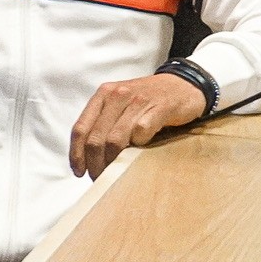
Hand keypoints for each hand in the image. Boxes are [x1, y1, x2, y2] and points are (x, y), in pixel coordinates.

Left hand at [69, 72, 207, 178]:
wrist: (184, 84)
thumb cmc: (149, 99)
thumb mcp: (121, 103)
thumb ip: (104, 121)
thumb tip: (87, 155)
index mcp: (104, 94)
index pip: (81, 128)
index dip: (76, 153)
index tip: (79, 171)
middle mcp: (118, 94)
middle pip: (96, 138)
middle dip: (95, 163)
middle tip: (100, 177)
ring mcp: (139, 101)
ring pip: (115, 139)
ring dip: (113, 161)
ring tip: (115, 173)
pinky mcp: (159, 108)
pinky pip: (141, 133)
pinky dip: (138, 146)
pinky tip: (140, 151)